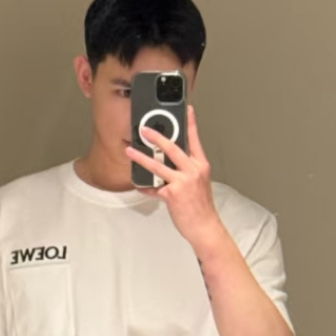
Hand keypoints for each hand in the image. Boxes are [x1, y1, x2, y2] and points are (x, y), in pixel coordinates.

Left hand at [125, 105, 221, 251]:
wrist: (205, 226)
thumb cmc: (201, 206)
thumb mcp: (200, 182)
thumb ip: (187, 169)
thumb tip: (172, 162)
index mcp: (201, 165)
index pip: (195, 140)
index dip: (191, 124)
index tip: (187, 109)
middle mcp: (193, 170)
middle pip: (172, 148)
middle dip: (156, 137)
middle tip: (144, 129)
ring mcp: (182, 182)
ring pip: (157, 166)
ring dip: (141, 157)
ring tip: (130, 151)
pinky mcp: (172, 194)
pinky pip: (154, 188)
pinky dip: (145, 187)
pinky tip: (139, 185)